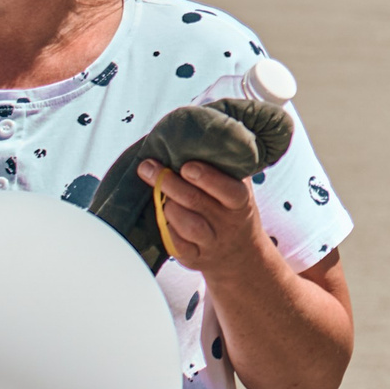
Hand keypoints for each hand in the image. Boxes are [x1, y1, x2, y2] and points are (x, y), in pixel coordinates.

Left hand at [136, 159, 267, 276]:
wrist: (241, 254)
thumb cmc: (233, 210)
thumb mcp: (239, 188)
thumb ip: (225, 165)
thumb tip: (198, 130)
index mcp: (241, 203)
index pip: (229, 190)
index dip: (207, 177)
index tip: (186, 165)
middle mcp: (227, 223)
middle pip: (196, 202)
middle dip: (169, 183)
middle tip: (148, 167)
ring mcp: (211, 243)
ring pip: (185, 223)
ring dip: (167, 206)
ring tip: (157, 193)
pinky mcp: (194, 258)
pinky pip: (175, 244)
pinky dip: (165, 229)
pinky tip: (162, 216)